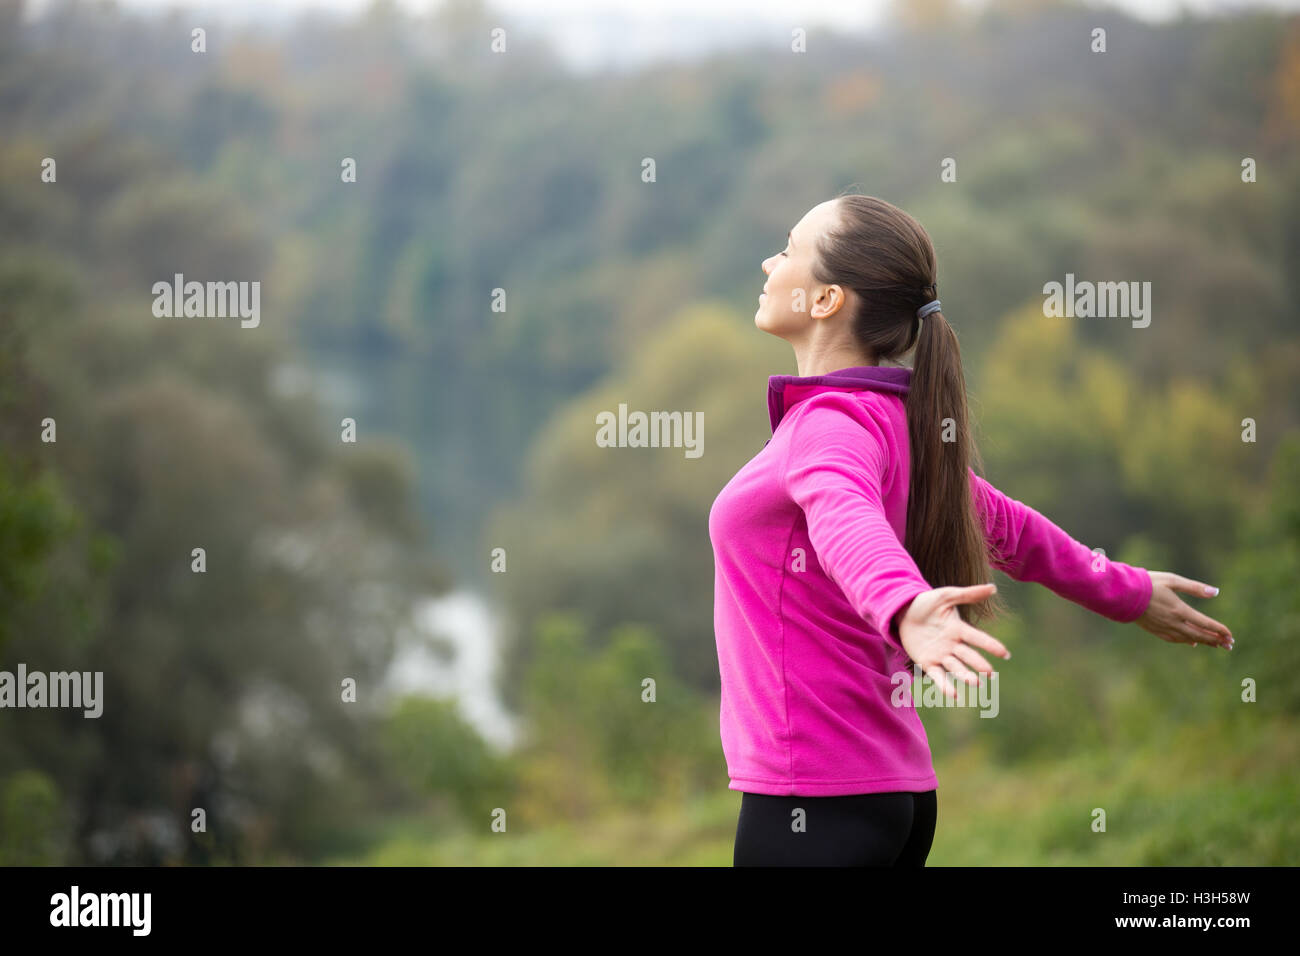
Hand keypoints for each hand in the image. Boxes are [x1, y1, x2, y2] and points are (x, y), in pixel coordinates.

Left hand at [897, 583, 1009, 699]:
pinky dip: (945, 686)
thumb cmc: (927, 603)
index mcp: (958, 629)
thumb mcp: (946, 595)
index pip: (977, 638)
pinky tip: (953, 695)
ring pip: (955, 667)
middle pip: (968, 656)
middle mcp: (952, 645)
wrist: (902, 611)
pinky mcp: (927, 662)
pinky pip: (937, 675)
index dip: (991, 645)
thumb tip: (993, 587)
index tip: (1005, 654)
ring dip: (965, 675)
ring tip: (974, 683)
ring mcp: (940, 655)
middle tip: (990, 673)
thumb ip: (968, 594)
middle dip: (979, 664)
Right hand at [1134, 570, 1233, 648]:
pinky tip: (1191, 642)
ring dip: (1203, 642)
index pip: (1205, 624)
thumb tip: (1216, 592)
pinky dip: (1186, 641)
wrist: (1123, 594)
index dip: (1219, 630)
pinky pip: (1174, 639)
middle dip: (1216, 640)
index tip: (1230, 635)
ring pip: (1188, 639)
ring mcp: (1164, 628)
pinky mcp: (1155, 630)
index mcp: (1180, 610)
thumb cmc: (1148, 583)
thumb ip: (1194, 588)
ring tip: (1215, 644)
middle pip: (1199, 635)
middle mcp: (1174, 622)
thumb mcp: (1172, 580)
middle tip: (1229, 645)